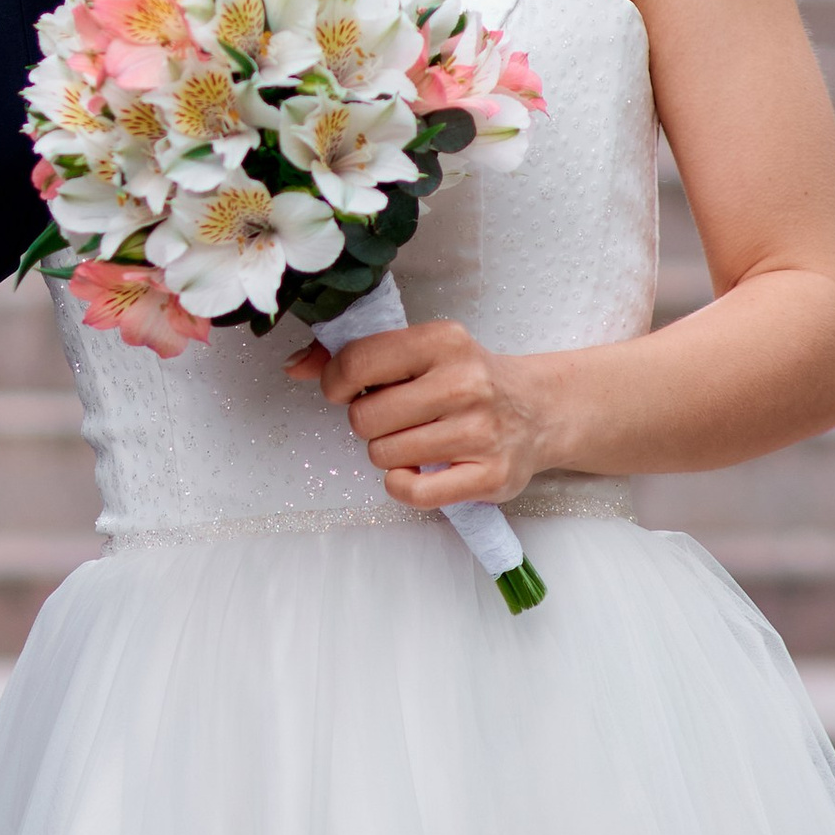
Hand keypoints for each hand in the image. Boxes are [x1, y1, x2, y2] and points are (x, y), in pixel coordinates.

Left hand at [307, 315, 555, 506]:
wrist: (539, 411)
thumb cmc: (466, 380)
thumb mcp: (420, 351)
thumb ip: (357, 355)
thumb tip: (295, 366)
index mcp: (444, 341)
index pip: (357, 362)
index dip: (336, 382)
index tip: (347, 389)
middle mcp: (465, 383)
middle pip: (365, 418)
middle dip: (369, 422)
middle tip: (395, 418)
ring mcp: (481, 432)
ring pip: (384, 456)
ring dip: (388, 453)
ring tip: (415, 440)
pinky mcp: (491, 476)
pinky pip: (412, 493)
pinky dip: (403, 485)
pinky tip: (418, 470)